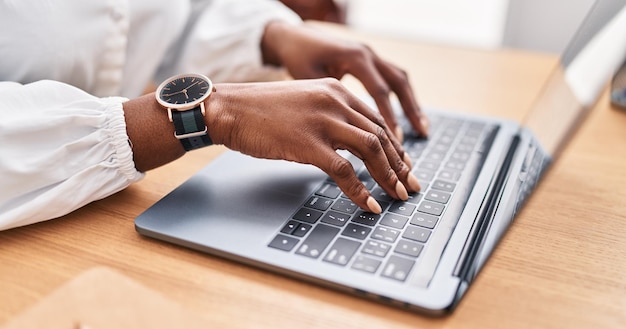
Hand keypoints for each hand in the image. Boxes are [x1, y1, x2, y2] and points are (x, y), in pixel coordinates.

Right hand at [206, 78, 421, 212]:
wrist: (230, 109)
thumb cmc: (262, 110)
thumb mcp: (305, 103)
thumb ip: (331, 116)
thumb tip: (352, 144)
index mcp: (337, 91)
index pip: (377, 121)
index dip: (396, 147)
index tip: (405, 166)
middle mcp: (335, 101)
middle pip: (380, 135)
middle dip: (400, 165)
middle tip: (410, 186)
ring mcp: (322, 121)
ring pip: (371, 150)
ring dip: (389, 176)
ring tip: (397, 195)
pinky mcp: (308, 143)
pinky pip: (345, 171)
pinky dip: (360, 190)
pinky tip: (369, 204)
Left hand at [262, 22, 428, 139]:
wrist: (294, 36)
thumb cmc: (298, 58)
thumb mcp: (309, 78)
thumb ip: (329, 101)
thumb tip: (346, 133)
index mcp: (354, 57)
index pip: (379, 91)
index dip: (389, 117)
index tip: (395, 140)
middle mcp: (367, 54)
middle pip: (398, 83)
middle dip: (411, 110)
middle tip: (422, 134)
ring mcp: (371, 55)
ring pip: (400, 79)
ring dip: (412, 103)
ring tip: (422, 127)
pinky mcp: (369, 60)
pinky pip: (392, 78)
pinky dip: (401, 97)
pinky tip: (407, 114)